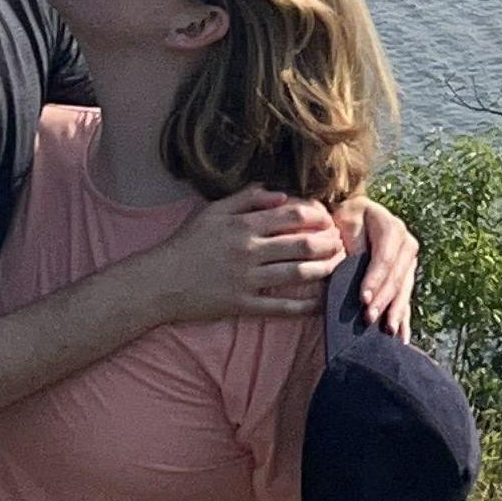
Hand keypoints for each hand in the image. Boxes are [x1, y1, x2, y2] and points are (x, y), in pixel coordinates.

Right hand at [159, 188, 344, 322]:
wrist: (159, 282)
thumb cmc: (185, 244)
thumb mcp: (211, 212)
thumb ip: (246, 198)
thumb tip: (280, 192)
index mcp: (243, 225)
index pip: (291, 215)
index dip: (317, 215)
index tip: (329, 218)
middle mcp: (249, 250)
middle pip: (301, 244)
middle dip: (328, 243)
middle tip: (342, 243)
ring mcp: (247, 279)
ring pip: (297, 274)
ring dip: (324, 270)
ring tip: (338, 267)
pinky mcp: (242, 304)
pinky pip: (280, 307)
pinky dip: (304, 307)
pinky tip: (320, 304)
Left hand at [352, 198, 418, 339]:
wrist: (354, 214)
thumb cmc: (346, 220)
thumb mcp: (346, 224)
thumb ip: (353, 246)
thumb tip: (354, 271)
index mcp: (392, 228)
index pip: (385, 258)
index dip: (375, 279)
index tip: (363, 298)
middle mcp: (407, 244)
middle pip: (397, 277)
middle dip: (383, 300)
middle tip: (369, 318)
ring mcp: (409, 262)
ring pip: (404, 289)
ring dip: (395, 312)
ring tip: (387, 331)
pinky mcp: (407, 276)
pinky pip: (405, 298)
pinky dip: (403, 318)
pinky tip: (401, 337)